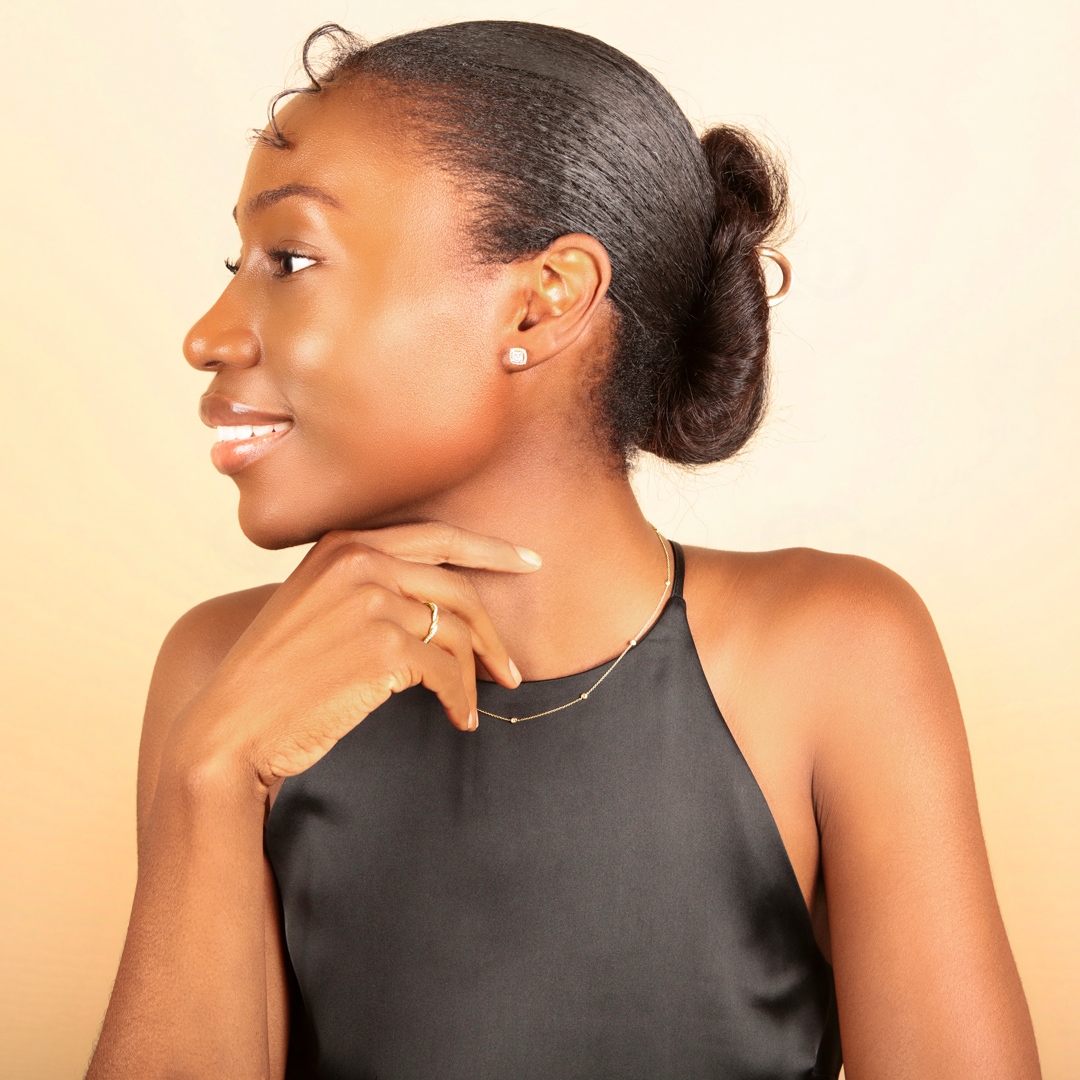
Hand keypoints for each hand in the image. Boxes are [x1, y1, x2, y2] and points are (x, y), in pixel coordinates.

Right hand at [164, 522, 539, 793]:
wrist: (232, 726)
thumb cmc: (277, 676)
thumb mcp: (315, 605)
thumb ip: (366, 585)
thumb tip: (436, 603)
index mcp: (344, 543)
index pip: (437, 535)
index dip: (491, 549)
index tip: (528, 561)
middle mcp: (359, 561)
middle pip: (458, 586)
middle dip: (492, 631)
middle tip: (511, 667)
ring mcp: (371, 602)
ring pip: (456, 632)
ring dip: (475, 674)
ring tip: (475, 702)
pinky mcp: (382, 649)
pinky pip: (448, 672)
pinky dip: (461, 698)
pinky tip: (459, 719)